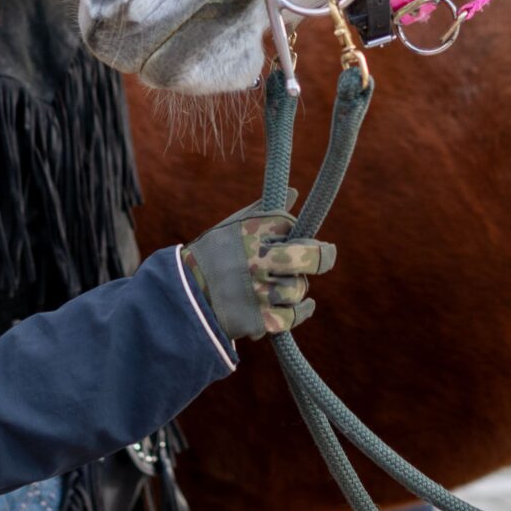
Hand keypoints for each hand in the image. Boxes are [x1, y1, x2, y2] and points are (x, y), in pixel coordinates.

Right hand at [181, 210, 333, 340]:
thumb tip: (294, 191)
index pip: (289, 225)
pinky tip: (305, 305)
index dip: (294, 231)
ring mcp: (259, 291)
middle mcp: (257, 260)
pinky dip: (301, 310)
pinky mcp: (260, 319)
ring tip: (282, 285)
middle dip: (323, 256)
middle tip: (327, 253)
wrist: (183, 298)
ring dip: (296, 287)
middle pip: (308, 256)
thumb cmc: (210, 257)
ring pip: (298, 288)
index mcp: (250, 232)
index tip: (294, 237)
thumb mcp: (231, 227)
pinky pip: (294, 315)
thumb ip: (263, 211)